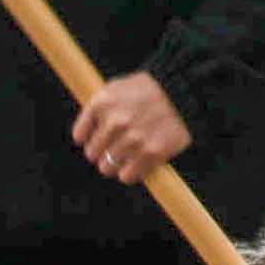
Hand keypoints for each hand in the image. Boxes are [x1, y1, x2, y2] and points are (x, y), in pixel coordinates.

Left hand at [70, 67, 191, 182]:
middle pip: (92, 154)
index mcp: (102, 103)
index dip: (89, 138)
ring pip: (107, 168)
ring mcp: (133, 139)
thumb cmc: (149, 90)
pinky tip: (138, 162)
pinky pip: (127, 176)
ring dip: (116, 164)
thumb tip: (83, 133)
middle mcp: (115, 121)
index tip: (99, 137)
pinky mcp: (151, 153)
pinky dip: (131, 173)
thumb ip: (98, 107)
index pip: (79, 136)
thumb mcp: (117, 87)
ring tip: (127, 155)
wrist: (184, 91)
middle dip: (103, 152)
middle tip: (116, 146)